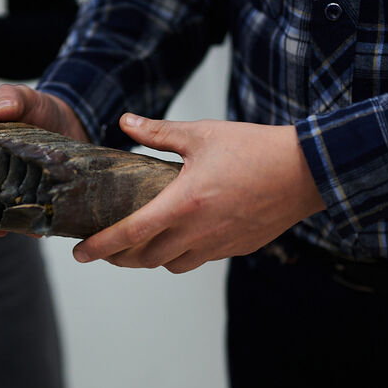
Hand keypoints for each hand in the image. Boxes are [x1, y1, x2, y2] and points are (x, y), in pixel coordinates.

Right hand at [0, 83, 88, 237]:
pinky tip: (34, 228)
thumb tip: (0, 109)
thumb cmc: (40, 109)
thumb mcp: (25, 98)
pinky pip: (27, 216)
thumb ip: (12, 98)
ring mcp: (11, 189)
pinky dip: (28, 225)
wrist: (75, 122)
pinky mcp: (36, 199)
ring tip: (0, 229)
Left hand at [71, 114, 326, 273]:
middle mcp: (198, 231)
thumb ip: (158, 133)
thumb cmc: (255, 148)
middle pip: (146, 258)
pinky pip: (199, 260)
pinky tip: (179, 238)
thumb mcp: (201, 134)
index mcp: (184, 203)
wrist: (307, 170)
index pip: (130, 234)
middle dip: (119, 258)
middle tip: (105, 250)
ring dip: (151, 258)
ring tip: (139, 245)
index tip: (79, 253)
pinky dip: (180, 255)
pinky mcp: (237, 248)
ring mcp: (219, 244)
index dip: (100, 247)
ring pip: (172, 265)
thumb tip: (125, 122)